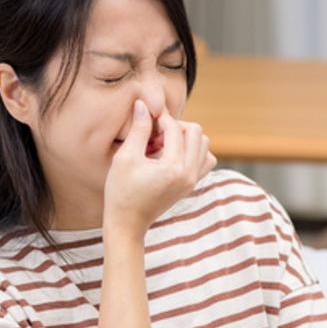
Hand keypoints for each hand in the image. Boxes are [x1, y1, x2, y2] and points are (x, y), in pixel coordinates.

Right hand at [104, 99, 216, 233]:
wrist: (128, 223)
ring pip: (204, 145)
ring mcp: (193, 181)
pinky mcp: (192, 185)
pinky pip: (205, 160)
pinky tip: (172, 156)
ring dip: (186, 138)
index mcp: (173, 168)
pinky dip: (194, 152)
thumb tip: (143, 104)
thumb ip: (139, 129)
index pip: (175, 128)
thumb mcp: (125, 158)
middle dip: (176, 127)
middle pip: (196, 132)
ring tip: (164, 146)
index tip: (145, 122)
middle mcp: (189, 174)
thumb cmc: (121, 191)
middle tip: (155, 137)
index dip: (159, 119)